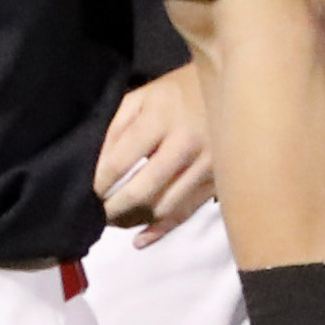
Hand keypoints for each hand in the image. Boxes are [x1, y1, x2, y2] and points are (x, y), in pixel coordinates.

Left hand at [92, 61, 219, 233]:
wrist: (237, 85)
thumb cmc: (180, 91)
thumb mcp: (143, 96)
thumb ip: (116, 126)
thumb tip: (95, 164)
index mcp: (160, 118)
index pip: (119, 162)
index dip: (98, 183)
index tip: (87, 191)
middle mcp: (185, 144)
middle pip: (141, 191)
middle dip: (112, 208)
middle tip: (96, 213)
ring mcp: (207, 165)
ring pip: (164, 207)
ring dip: (135, 219)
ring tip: (115, 219)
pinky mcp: (219, 179)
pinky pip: (187, 212)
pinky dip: (161, 230)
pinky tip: (141, 239)